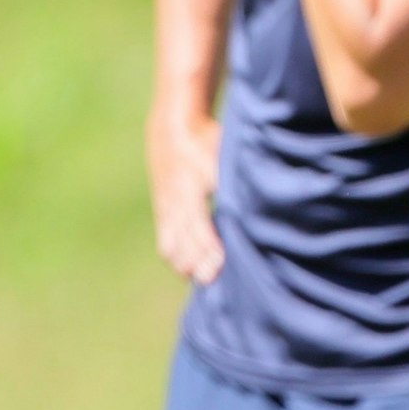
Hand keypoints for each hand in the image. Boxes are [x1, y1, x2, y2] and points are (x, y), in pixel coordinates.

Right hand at [146, 112, 223, 283]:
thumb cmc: (206, 140)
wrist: (172, 129)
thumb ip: (230, 177)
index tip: (219, 263)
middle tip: (212, 280)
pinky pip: (166, 239)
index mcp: (191, 184)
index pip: (198, 222)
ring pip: (171, 242)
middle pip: (184, 238)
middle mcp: (175, 199)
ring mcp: (166, 206)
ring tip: (202, 280)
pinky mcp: (162, 210)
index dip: (208, 244)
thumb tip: (246, 199)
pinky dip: (175, 257)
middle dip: (197, 261)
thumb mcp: (221, 152)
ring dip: (185, 263)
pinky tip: (188, 273)